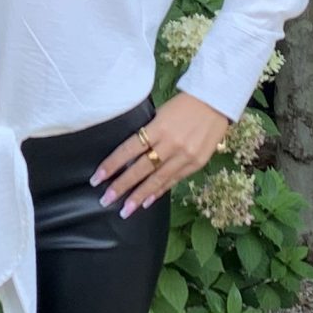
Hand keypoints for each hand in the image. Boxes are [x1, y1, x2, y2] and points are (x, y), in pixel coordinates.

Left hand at [89, 93, 230, 217]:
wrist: (216, 102)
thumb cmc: (184, 105)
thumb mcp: (161, 113)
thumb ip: (148, 133)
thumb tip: (129, 155)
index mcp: (158, 127)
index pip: (129, 149)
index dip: (112, 165)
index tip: (97, 178)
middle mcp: (171, 143)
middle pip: (141, 168)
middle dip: (122, 186)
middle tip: (105, 200)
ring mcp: (185, 155)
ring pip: (157, 179)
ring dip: (139, 196)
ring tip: (125, 211)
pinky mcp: (197, 163)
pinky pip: (173, 180)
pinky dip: (159, 191)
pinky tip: (147, 202)